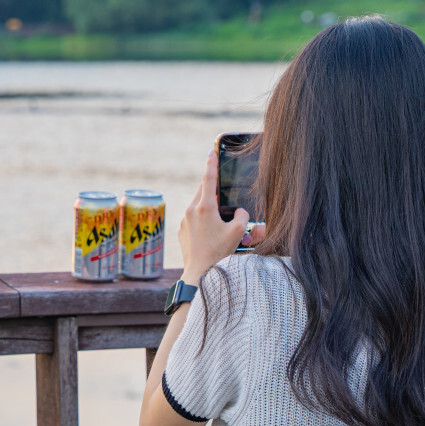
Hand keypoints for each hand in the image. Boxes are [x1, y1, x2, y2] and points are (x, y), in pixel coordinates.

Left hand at [178, 149, 254, 279]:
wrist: (199, 274)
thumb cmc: (219, 253)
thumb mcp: (238, 233)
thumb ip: (242, 216)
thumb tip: (238, 212)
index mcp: (204, 206)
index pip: (209, 178)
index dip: (212, 163)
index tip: (211, 151)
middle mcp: (191, 210)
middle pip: (203, 191)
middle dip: (213, 190)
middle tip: (224, 195)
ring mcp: (184, 221)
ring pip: (197, 205)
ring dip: (208, 206)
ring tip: (220, 218)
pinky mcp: (181, 231)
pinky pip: (192, 218)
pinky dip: (202, 219)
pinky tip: (210, 233)